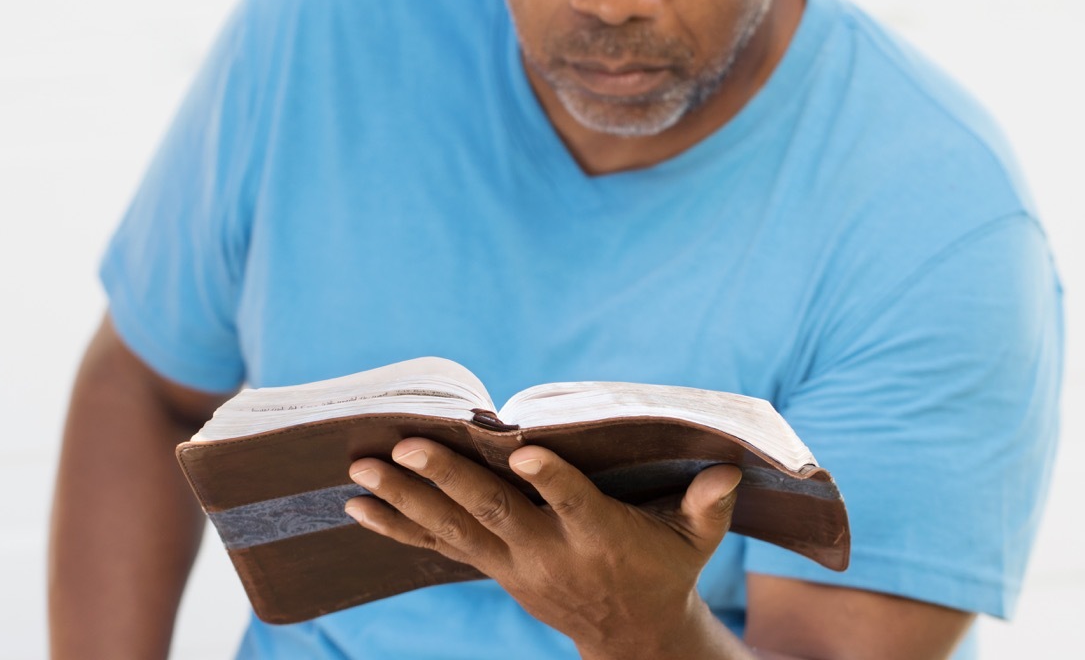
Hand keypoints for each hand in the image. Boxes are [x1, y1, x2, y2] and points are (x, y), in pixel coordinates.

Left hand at [344, 438, 742, 658]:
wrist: (630, 636)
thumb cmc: (665, 568)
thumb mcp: (695, 541)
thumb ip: (707, 505)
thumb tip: (727, 467)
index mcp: (601, 537)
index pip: (574, 504)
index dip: (551, 480)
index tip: (522, 450)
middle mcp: (548, 553)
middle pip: (493, 513)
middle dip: (446, 480)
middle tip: (403, 448)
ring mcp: (513, 564)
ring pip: (454, 529)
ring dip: (404, 499)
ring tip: (360, 470)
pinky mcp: (494, 567)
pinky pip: (439, 546)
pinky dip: (397, 527)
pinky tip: (357, 508)